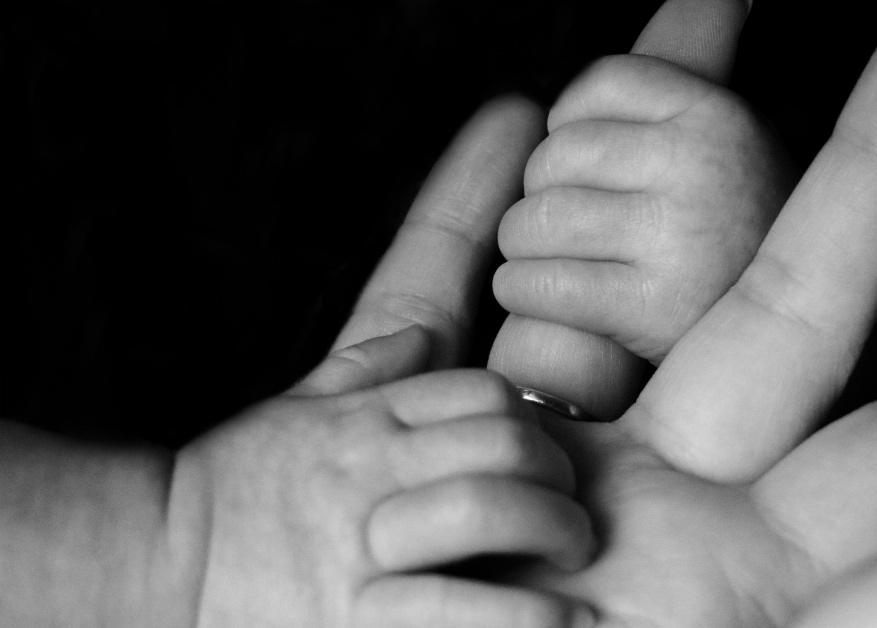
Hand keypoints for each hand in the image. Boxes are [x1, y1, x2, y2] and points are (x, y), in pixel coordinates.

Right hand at [169, 99, 599, 627]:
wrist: (151, 568)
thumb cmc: (232, 493)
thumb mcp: (292, 415)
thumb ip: (362, 371)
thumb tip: (421, 332)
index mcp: (362, 424)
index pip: (480, 393)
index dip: (528, 420)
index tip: (543, 457)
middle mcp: (367, 475)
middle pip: (502, 441)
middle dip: (557, 472)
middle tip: (574, 509)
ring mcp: (360, 549)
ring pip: (488, 507)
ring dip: (553, 529)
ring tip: (573, 553)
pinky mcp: (356, 623)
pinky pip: (460, 610)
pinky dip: (524, 615)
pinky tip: (561, 619)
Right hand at [479, 0, 876, 624]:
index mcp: (756, 566)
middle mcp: (672, 484)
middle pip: (810, 276)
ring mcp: (543, 442)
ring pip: (573, 311)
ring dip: (514, 382)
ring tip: (442, 567)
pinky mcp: (415, 415)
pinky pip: (433, 289)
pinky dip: (454, 208)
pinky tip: (505, 123)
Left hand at [490, 0, 792, 417]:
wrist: (786, 355)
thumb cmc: (734, 248)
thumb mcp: (728, 152)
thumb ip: (691, 76)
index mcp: (719, 114)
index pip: (597, 85)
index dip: (575, 130)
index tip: (597, 171)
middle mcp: (704, 162)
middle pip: (551, 155)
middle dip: (547, 199)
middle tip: (587, 235)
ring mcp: (680, 235)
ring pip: (529, 221)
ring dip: (529, 254)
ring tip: (572, 270)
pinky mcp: (649, 310)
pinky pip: (533, 283)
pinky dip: (528, 296)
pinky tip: (561, 304)